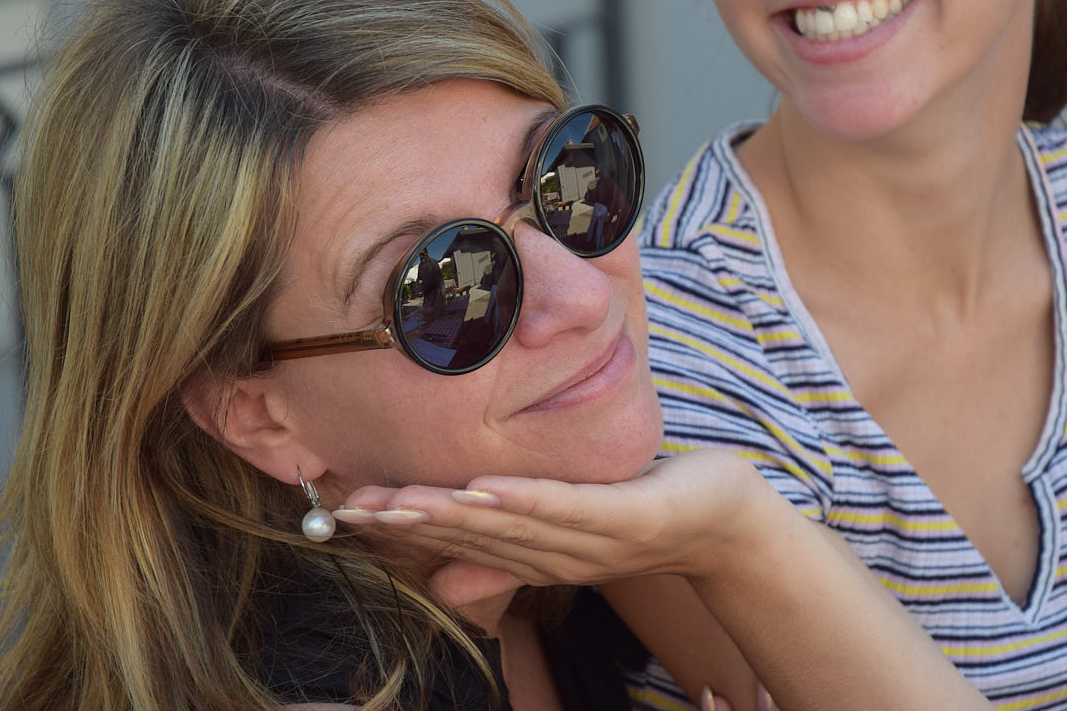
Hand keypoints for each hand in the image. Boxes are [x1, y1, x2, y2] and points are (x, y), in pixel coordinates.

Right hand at [333, 449, 785, 586]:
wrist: (724, 520)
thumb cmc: (639, 514)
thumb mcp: (566, 527)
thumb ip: (504, 552)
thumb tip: (437, 578)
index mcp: (535, 552)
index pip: (457, 538)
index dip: (401, 527)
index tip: (342, 514)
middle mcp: (555, 553)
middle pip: (472, 534)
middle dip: (410, 520)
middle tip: (350, 508)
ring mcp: (591, 538)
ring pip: (510, 523)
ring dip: (452, 513)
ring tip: (401, 499)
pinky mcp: (627, 516)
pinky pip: (568, 506)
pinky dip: (525, 498)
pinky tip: (484, 488)